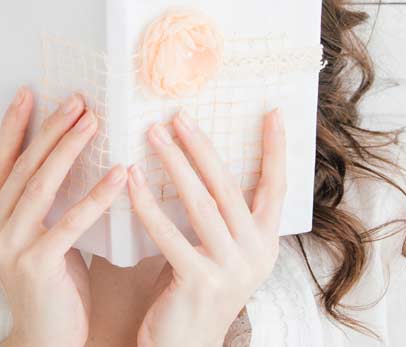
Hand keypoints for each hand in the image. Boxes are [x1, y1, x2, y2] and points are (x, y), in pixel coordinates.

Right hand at [0, 86, 126, 346]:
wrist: (47, 338)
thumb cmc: (53, 283)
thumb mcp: (43, 233)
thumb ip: (47, 199)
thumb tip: (72, 149)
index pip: (0, 160)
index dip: (14, 125)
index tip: (30, 91)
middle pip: (23, 166)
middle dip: (50, 128)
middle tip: (77, 99)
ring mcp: (9, 247)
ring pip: (41, 186)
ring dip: (69, 149)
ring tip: (94, 121)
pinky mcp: (35, 265)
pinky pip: (70, 222)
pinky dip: (96, 196)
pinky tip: (119, 174)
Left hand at [126, 107, 286, 346]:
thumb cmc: (194, 292)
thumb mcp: (220, 253)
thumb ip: (221, 216)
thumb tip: (201, 160)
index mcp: (264, 243)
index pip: (276, 187)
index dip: (275, 150)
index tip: (272, 112)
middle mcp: (255, 254)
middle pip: (230, 187)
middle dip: (203, 147)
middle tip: (178, 115)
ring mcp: (230, 269)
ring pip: (202, 205)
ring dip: (175, 165)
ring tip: (153, 135)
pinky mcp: (199, 283)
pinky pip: (170, 235)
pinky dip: (148, 205)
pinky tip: (130, 181)